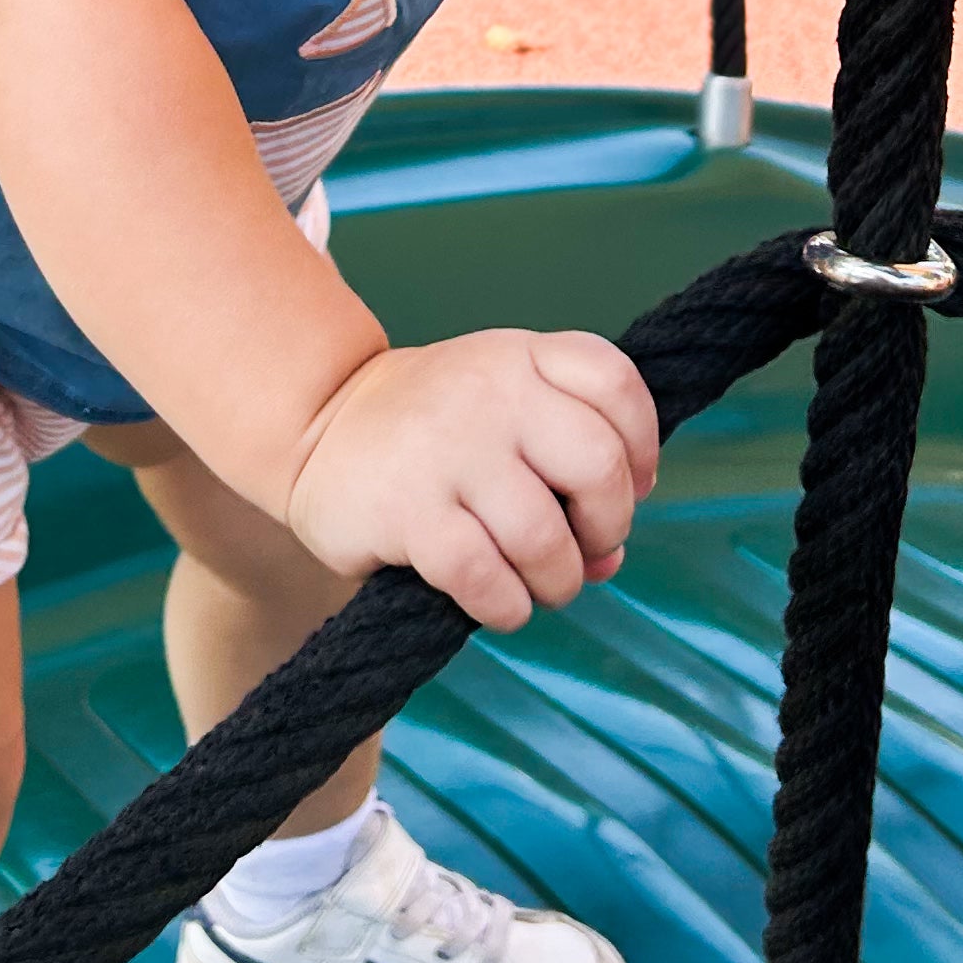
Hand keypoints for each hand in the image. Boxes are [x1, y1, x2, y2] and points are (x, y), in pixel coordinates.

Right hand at [284, 328, 660, 627]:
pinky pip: (484, 576)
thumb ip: (564, 467)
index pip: (615, 382)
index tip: (633, 486)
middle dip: (607, 526)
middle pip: (598, 465)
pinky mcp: (405, 509)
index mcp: (519, 356)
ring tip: (539, 586)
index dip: (644, 446)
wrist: (318, 429)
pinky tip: (498, 602)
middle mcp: (488, 391)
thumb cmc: (433, 433)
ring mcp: (446, 448)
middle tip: (585, 549)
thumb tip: (608, 559)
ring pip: (543, 537)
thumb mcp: (502, 411)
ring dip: (557, 581)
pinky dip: (506, 606)